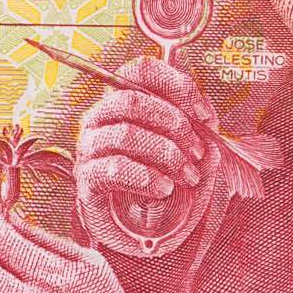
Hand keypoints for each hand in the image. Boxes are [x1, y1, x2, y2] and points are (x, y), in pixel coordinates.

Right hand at [72, 53, 215, 214]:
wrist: (136, 222)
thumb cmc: (161, 174)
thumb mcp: (183, 145)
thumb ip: (194, 125)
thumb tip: (204, 118)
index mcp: (124, 100)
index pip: (141, 71)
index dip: (177, 86)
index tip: (204, 116)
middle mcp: (100, 117)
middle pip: (130, 101)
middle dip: (174, 124)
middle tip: (197, 150)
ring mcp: (90, 147)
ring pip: (126, 134)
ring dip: (167, 155)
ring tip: (188, 176)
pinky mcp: (87, 178)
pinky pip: (115, 168)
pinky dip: (147, 178)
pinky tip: (164, 188)